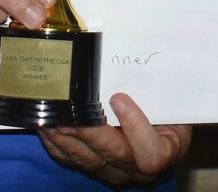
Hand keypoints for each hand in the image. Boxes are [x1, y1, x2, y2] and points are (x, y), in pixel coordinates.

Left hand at [39, 93, 190, 184]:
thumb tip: (142, 47)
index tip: (119, 98)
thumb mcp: (171, 94)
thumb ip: (156, 83)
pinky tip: (46, 127)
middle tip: (70, 113)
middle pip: (115, 155)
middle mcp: (141, 167)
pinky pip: (74, 161)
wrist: (163, 122)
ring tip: (52, 118)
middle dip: (89, 133)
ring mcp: (117, 171)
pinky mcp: (96, 168)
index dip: (135, 128)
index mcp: (167, 149)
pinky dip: (58, 145)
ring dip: (68, 140)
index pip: (152, 153)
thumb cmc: (167, 103)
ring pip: (90, 161)